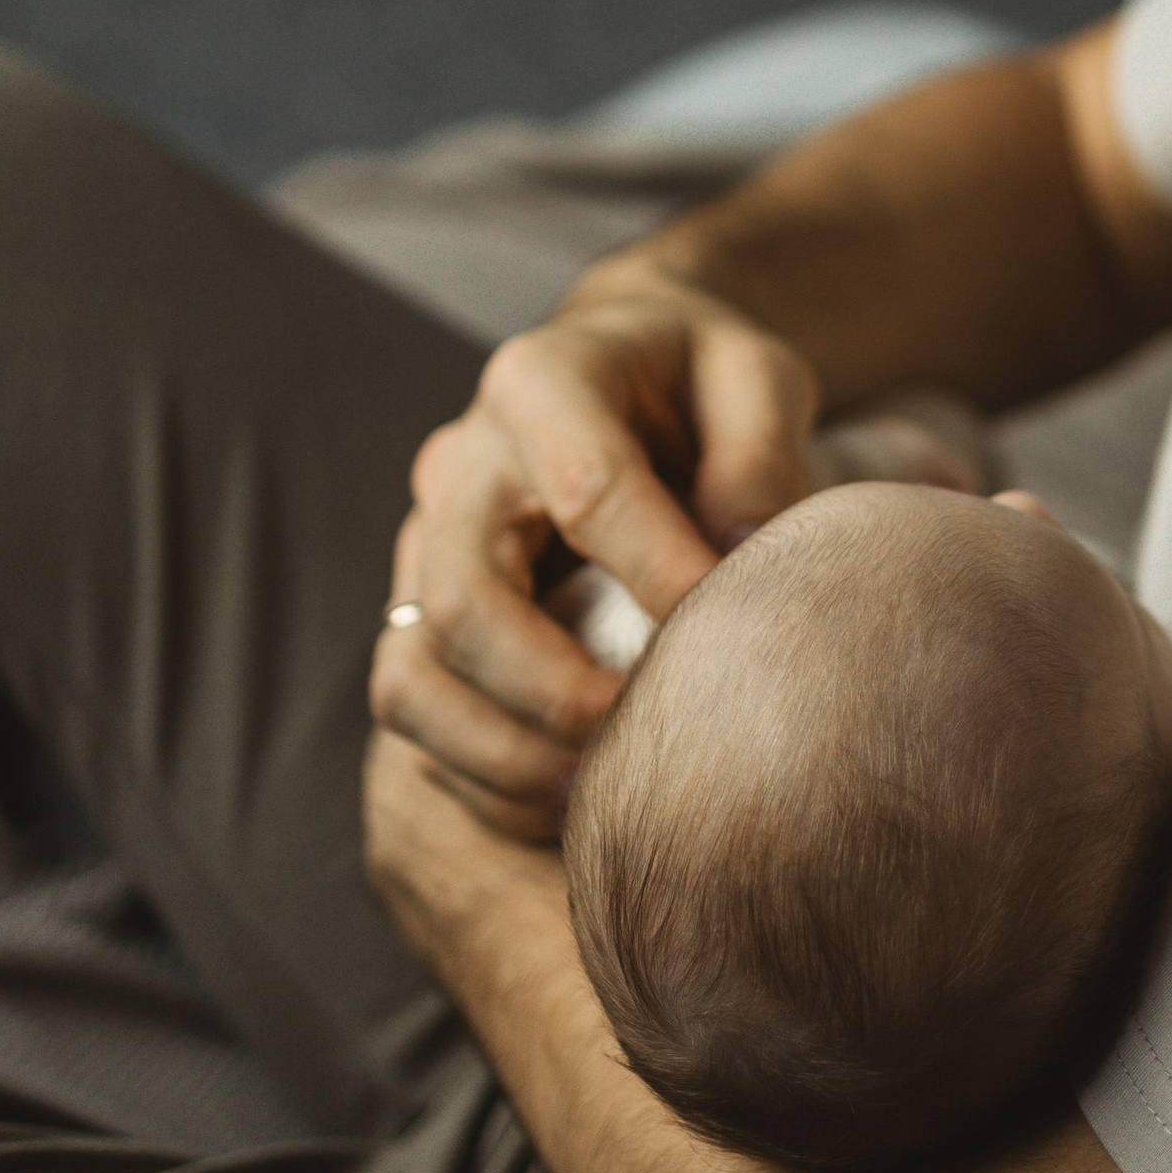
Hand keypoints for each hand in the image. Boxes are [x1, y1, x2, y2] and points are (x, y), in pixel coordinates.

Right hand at [369, 266, 821, 835]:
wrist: (626, 377)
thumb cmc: (698, 385)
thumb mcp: (753, 375)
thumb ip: (758, 448)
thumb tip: (738, 548)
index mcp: (542, 381)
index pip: (587, 487)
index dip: (662, 571)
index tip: (730, 630)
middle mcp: (461, 464)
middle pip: (467, 601)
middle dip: (558, 692)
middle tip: (647, 733)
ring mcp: (426, 542)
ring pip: (413, 673)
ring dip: (503, 753)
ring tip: (600, 788)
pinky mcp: (418, 609)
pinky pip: (413, 709)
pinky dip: (480, 774)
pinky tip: (568, 797)